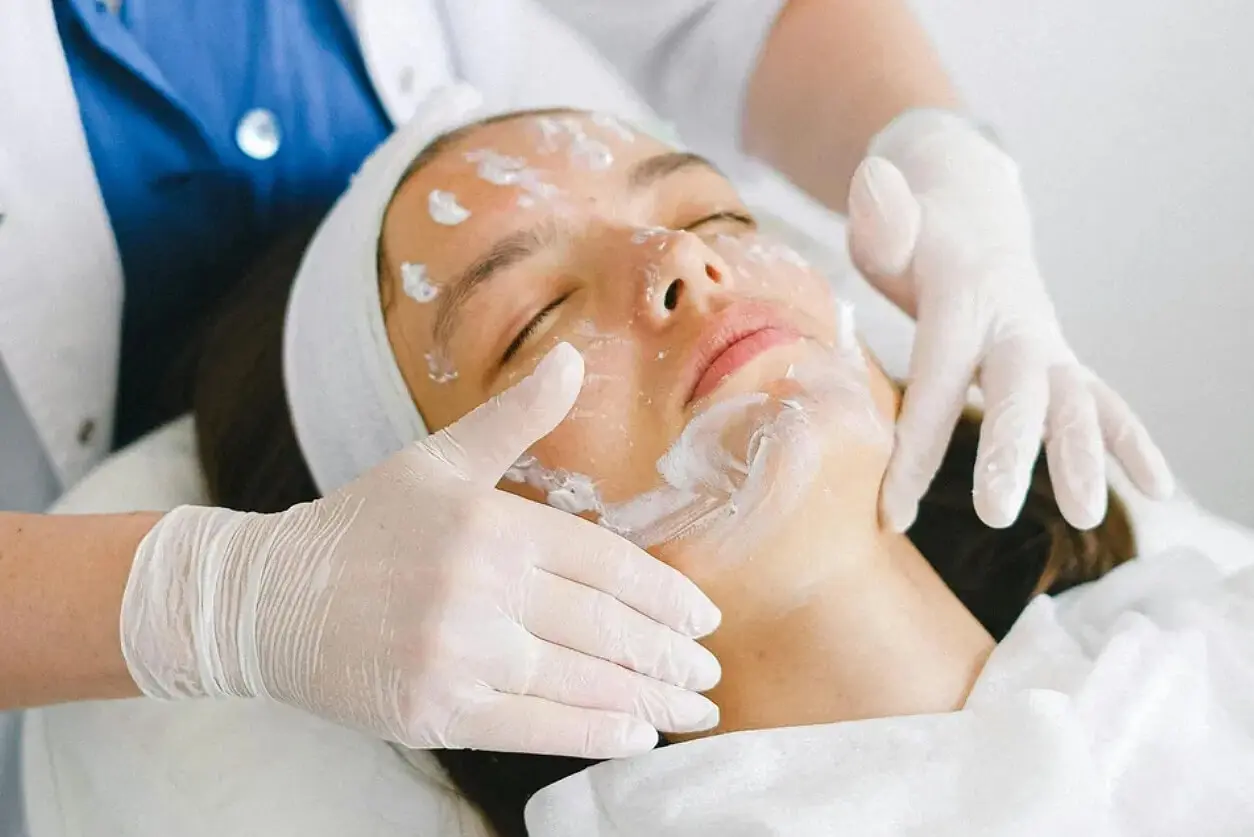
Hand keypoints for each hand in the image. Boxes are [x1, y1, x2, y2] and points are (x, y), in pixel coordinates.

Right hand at [121, 344, 721, 757]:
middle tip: (711, 675)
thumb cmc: (362, 526)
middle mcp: (481, 591)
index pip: (607, 565)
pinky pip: (534, 727)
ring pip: (579, 681)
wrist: (267, 600)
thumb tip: (574, 357)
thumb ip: (514, 417)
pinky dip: (592, 731)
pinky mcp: (434, 710)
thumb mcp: (437, 460)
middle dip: (669, 655)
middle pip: (604, 628)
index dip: (665, 596)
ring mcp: (458, 656)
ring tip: (692, 710)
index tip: (706, 618)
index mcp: (492, 526)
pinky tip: (635, 733)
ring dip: (648, 698)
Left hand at [847, 111, 1173, 531]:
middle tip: (994, 513)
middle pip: (1016, 390)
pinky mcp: (1060, 361)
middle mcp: (1013, 322)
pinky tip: (1159, 488)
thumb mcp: (887, 222)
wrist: (970, 212)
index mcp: (961, 297)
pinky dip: (1131, 441)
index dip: (913, 446)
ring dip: (1083, 456)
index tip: (892, 510)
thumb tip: (871, 180)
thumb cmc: (913, 235)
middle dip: (1010, 449)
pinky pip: (1102, 402)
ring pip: (1072, 401)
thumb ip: (882, 216)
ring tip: (1087, 517)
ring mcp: (1045, 342)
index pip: (935, 378)